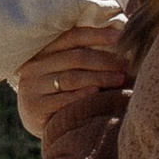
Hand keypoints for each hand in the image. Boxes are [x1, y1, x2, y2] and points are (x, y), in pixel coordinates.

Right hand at [15, 31, 133, 149]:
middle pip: (76, 58)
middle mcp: (34, 66)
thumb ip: (78, 56)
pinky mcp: (35, 107)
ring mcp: (33, 87)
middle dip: (104, 60)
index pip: (71, 37)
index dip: (96, 35)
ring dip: (100, 77)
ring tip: (120, 79)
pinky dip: (83, 95)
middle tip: (125, 65)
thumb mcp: (60, 70)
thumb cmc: (56, 92)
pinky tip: (98, 93)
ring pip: (72, 78)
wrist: (34, 123)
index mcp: (42, 51)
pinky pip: (64, 99)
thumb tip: (117, 38)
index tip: (119, 36)